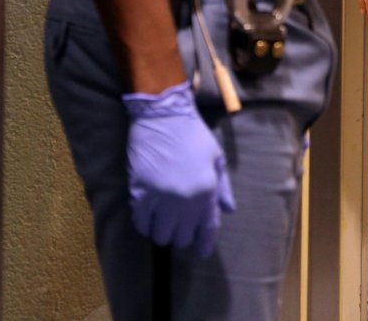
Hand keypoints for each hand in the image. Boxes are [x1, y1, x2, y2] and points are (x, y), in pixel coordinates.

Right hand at [124, 82, 235, 256]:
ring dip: (162, 232)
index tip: (201, 253)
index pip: (207, 227)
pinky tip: (147, 218)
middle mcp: (185, 198)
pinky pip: (141, 222)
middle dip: (181, 235)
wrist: (163, 115)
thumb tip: (228, 211)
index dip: (204, 243)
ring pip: (160, 234)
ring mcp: (161, 196)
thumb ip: (223, 188)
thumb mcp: (216, 158)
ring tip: (162, 223)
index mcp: (207, 189)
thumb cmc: (193, 135)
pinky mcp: (140, 192)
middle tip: (178, 227)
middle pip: (182, 235)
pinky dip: (144, 224)